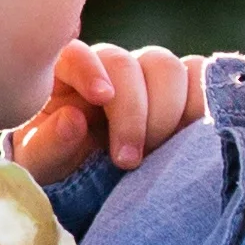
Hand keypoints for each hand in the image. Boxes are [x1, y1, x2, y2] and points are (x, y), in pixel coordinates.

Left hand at [10, 40, 206, 181]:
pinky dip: (201, 103)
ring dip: (167, 110)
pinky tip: (190, 136)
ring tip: (156, 153)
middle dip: (132, 111)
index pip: (75, 53)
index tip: (102, 98)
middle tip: (129, 160)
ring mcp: (148, 76)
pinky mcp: (184, 88)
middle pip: (127, 63)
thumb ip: (49, 145)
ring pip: (167, 67)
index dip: (90, 70)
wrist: (96, 190)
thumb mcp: (43, 166)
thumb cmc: (60, 169)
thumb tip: (72, 119)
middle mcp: (108, 70)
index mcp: (65, 78)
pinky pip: (201, 77)